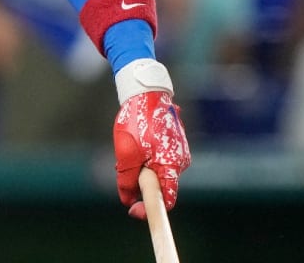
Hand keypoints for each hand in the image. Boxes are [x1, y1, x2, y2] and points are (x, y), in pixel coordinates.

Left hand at [113, 90, 191, 218]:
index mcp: (172, 165)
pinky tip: (137, 141)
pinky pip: (160, 159)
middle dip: (140, 182)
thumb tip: (128, 201)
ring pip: (158, 171)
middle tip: (122, 167)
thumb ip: (127, 180)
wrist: (147, 92)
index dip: (150, 210)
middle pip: (160, 185)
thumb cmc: (137, 122)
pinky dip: (146, 157)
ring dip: (142, 167)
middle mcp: (181, 161)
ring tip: (129, 148)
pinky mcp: (175, 143)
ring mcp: (179, 151)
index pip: (167, 199)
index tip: (134, 212)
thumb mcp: (126, 155)